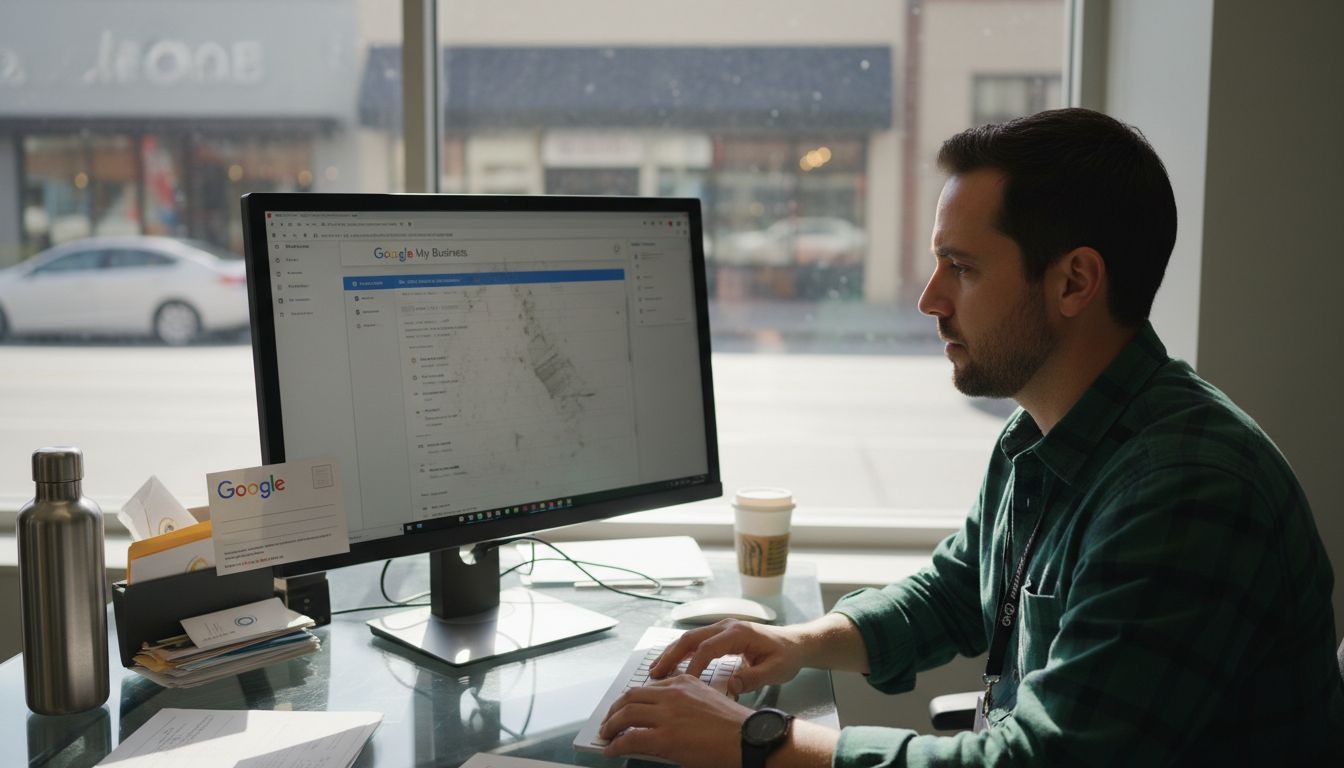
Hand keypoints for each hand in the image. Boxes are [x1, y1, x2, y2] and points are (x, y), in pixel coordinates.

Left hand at [600, 673, 753, 765]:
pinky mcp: (665, 737)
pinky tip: (612, 749)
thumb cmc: (733, 726)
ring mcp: (667, 714)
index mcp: (683, 682)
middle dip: (615, 710)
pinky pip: (630, 738)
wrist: (747, 738)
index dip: (631, 699)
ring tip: (607, 735)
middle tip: (609, 721)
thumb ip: (683, 704)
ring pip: (625, 714)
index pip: (646, 687)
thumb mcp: (705, 702)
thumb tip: (662, 719)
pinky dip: (616, 744)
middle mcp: (672, 693)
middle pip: (630, 697)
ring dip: (611, 726)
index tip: (625, 708)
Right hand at [650, 619, 807, 695]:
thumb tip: (731, 686)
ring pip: (690, 638)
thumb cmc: (787, 657)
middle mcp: (727, 626)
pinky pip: (696, 641)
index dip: (693, 665)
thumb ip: (753, 678)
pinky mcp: (721, 634)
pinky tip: (671, 664)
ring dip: (671, 653)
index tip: (682, 683)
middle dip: (671, 656)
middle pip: (691, 638)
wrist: (795, 643)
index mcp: (739, 633)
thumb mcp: (775, 671)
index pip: (708, 648)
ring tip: (655, 670)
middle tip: (655, 674)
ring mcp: (722, 628)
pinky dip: (681, 652)